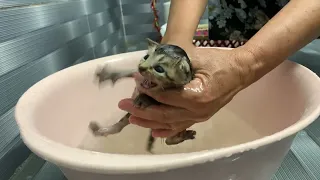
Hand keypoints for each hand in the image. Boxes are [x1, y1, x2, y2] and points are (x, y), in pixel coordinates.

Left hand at [118, 44, 252, 137]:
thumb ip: (173, 65)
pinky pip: (181, 127)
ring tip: (132, 118)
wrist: (240, 71)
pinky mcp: (200, 118)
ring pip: (170, 123)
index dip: (148, 90)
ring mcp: (199, 117)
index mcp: (196, 96)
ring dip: (149, 122)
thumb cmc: (219, 61)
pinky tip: (154, 132)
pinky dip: (166, 130)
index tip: (136, 81)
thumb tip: (151, 70)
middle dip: (141, 110)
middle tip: (124, 105)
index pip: (165, 97)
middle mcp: (197, 112)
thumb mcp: (196, 57)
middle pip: (163, 114)